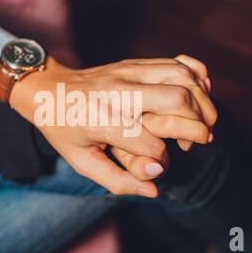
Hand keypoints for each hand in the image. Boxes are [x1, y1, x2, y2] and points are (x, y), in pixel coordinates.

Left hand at [9, 56, 215, 197]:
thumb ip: (117, 181)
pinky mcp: (135, 64)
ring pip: (182, 77)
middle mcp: (118, 91)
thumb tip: (153, 190)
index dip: (161, 161)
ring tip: (203, 121)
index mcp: (102, 119)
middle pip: (177, 100)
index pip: (151, 143)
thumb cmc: (63, 128)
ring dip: (203, 100)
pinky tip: (199, 91)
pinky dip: (196, 76)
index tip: (158, 165)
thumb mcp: (81, 162)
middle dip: (198, 125)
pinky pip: (176, 62)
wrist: (48, 89)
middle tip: (201, 139)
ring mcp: (128, 71)